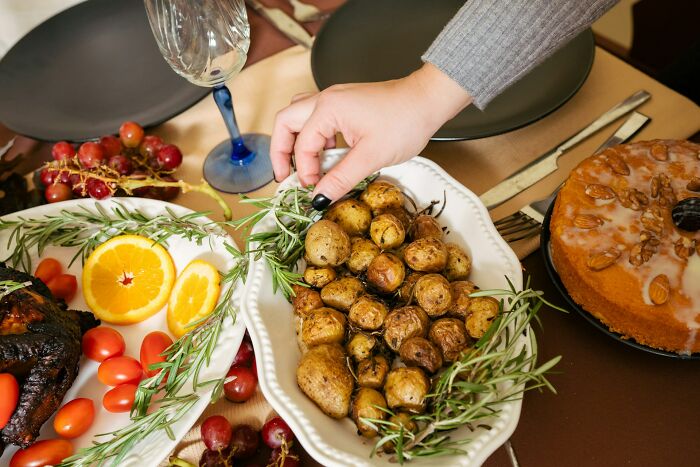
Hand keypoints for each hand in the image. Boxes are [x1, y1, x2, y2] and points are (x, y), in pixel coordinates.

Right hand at [270, 63, 472, 208]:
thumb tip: (319, 198)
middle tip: (285, 176)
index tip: (314, 191)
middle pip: (286, 121)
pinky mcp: (346, 103)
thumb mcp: (371, 157)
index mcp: (327, 108)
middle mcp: (326, 98)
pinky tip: (328, 154)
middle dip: (281, 150)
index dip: (304, 171)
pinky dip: (315, 137)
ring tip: (304, 166)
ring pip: (299, 116)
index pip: (302, 144)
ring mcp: (335, 98)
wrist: (428, 100)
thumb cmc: (405, 122)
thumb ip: (341, 179)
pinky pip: (317, 118)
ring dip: (296, 141)